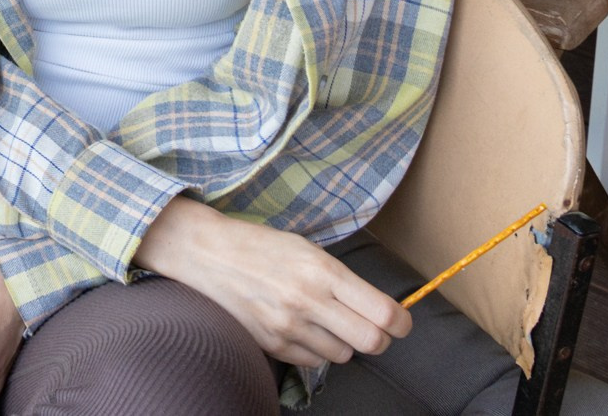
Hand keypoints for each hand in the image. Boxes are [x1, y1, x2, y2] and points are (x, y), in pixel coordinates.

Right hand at [135, 199, 408, 365]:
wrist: (206, 253)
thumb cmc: (261, 246)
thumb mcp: (308, 249)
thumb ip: (343, 280)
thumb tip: (381, 309)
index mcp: (322, 270)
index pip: (383, 312)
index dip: (402, 322)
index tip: (401, 322)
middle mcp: (308, 300)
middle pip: (371, 341)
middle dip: (380, 339)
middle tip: (373, 329)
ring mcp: (288, 326)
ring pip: (344, 355)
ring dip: (343, 343)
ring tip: (325, 322)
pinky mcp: (271, 344)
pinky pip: (314, 361)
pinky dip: (316, 350)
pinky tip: (302, 328)